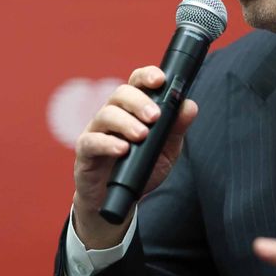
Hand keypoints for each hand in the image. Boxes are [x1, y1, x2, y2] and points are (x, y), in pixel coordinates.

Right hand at [72, 65, 197, 248]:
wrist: (117, 200)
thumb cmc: (141, 169)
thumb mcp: (166, 151)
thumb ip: (176, 129)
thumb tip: (189, 106)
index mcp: (133, 109)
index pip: (137, 83)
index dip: (147, 76)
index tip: (160, 80)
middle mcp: (113, 114)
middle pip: (121, 94)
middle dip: (139, 102)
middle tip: (154, 117)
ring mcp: (97, 131)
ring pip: (106, 114)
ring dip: (126, 122)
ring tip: (141, 135)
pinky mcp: (85, 151)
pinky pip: (92, 141)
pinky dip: (107, 143)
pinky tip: (122, 149)